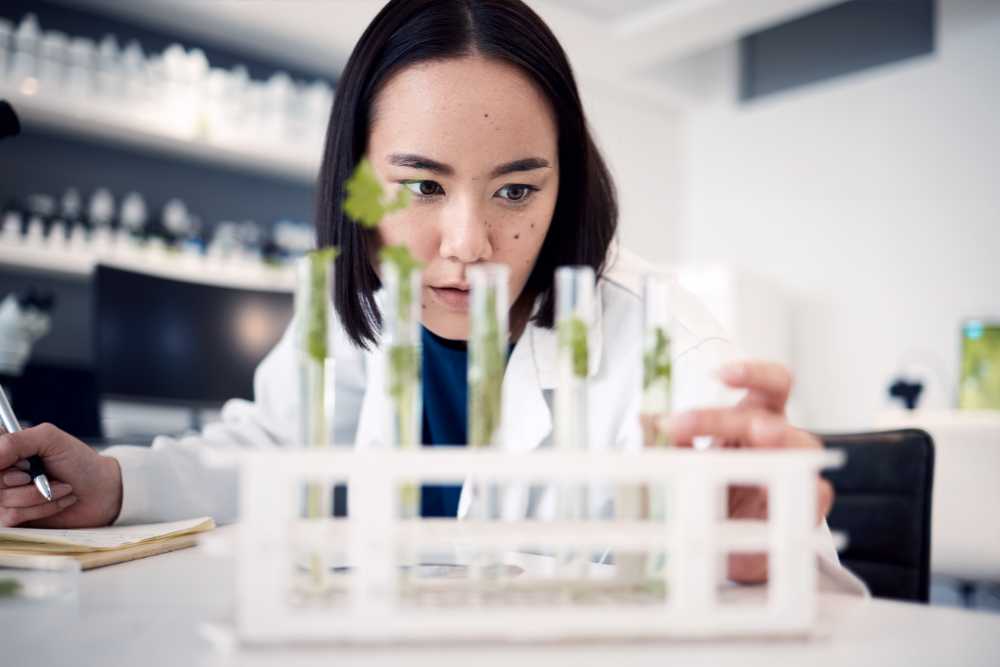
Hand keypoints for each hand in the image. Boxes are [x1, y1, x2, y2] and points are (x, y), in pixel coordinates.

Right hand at [0, 423, 122, 527]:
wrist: (102, 492)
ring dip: (39, 495)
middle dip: (24, 480)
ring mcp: (4, 497)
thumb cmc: (79, 462)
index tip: (25, 464)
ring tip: (61, 486)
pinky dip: (42, 508)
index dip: (3, 463)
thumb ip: (17, 440)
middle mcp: (2, 473)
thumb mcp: (51, 440)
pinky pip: (12, 516)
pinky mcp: (12, 519)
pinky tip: (60, 501)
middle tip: (44, 474)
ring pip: (2, 500)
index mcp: (6, 450)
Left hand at [664, 360, 833, 583]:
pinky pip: (817, 492)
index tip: (719, 374)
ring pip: (803, 444)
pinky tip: (770, 491)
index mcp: (755, 422)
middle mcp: (781, 441)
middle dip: (727, 418)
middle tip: (689, 426)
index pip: (768, 385)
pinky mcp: (809, 506)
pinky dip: (796, 488)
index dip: (752, 373)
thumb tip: (643, 420)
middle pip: (771, 413)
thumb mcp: (687, 468)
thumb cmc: (718, 499)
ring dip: (775, 439)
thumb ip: (671, 447)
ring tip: (756, 438)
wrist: (734, 550)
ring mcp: (799, 471)